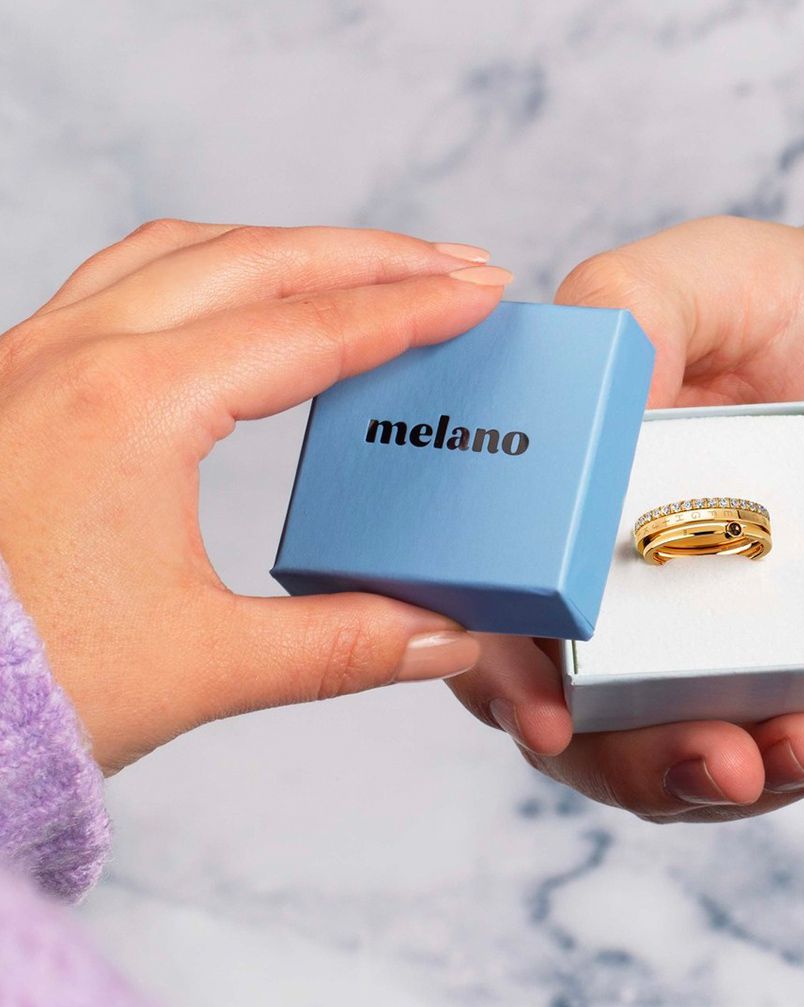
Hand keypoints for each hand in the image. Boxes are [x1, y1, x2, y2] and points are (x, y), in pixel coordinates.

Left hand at [0, 221, 512, 771]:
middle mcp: (78, 357)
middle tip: (450, 264)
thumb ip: (342, 646)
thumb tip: (442, 639)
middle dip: (367, 256)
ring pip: (182, 252)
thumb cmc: (27, 681)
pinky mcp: (15, 381)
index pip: (310, 332)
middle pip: (255, 260)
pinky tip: (233, 296)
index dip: (411, 310)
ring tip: (359, 268)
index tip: (480, 292)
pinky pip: (121, 279)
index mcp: (134, 408)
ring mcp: (35, 358)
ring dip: (283, 250)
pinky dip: (204, 269)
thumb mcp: (204, 667)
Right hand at [449, 210, 803, 819]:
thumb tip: (580, 398)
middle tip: (716, 760)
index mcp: (568, 532)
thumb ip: (627, 317)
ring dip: (754, 777)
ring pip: (704, 763)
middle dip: (646, 769)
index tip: (547, 717)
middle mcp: (629, 611)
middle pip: (595, 737)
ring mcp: (722, 652)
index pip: (502, 630)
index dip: (503, 686)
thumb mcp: (706, 279)